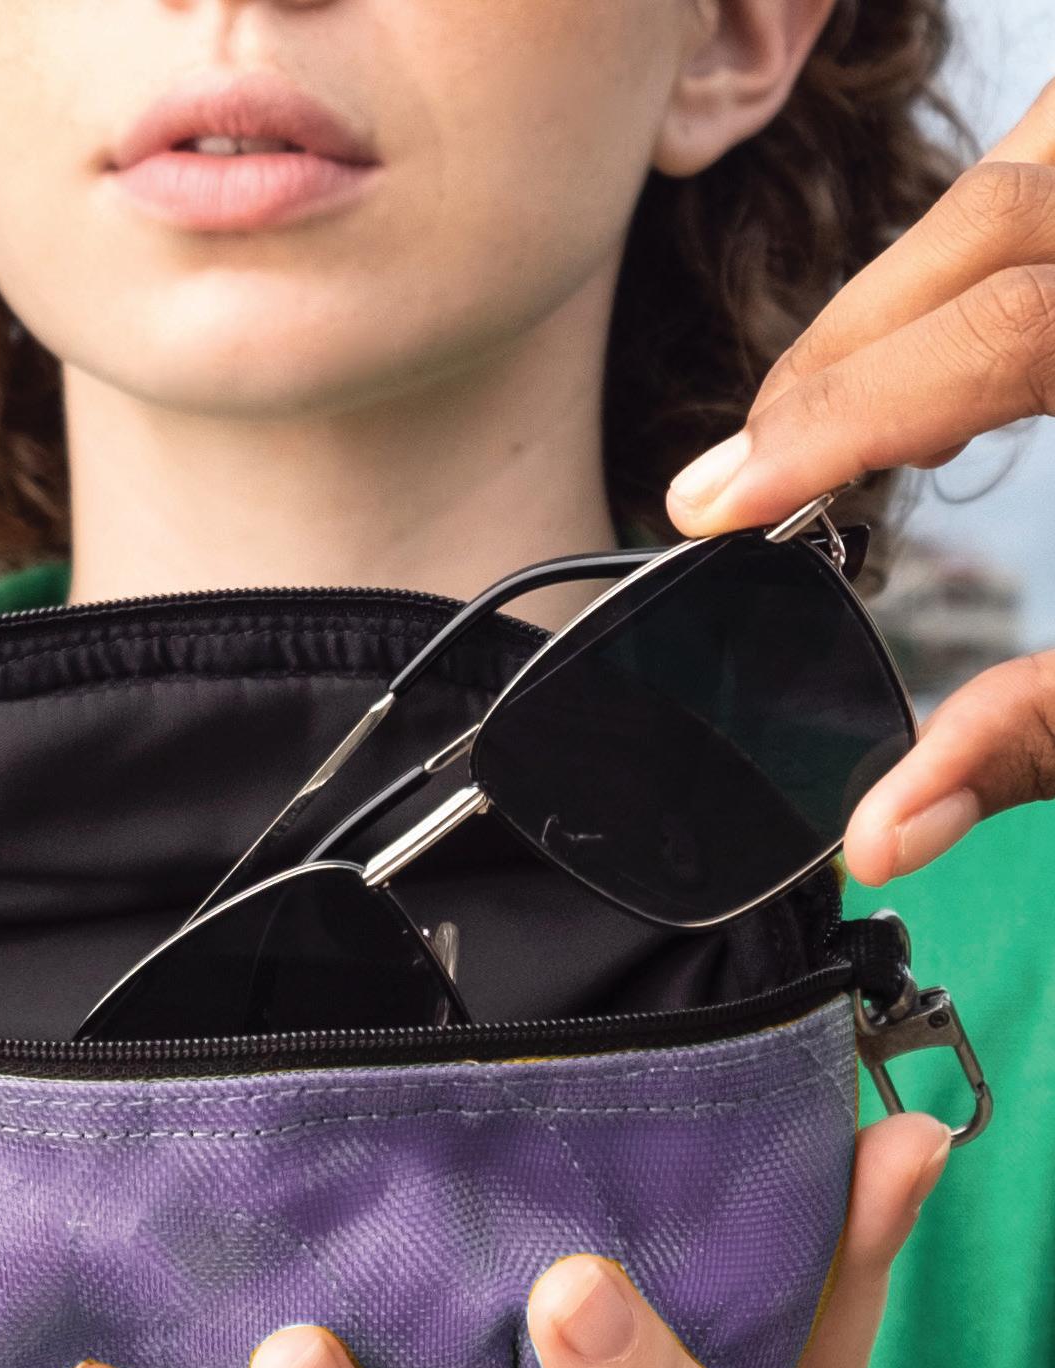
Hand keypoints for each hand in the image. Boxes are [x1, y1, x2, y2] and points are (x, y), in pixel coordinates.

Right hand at [666, 77, 1054, 889]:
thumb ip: (1045, 741)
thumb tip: (882, 830)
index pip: (1006, 327)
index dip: (837, 416)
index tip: (716, 499)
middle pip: (1003, 216)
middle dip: (848, 348)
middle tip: (749, 468)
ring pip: (1033, 166)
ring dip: (913, 278)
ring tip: (832, 399)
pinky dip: (992, 248)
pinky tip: (951, 332)